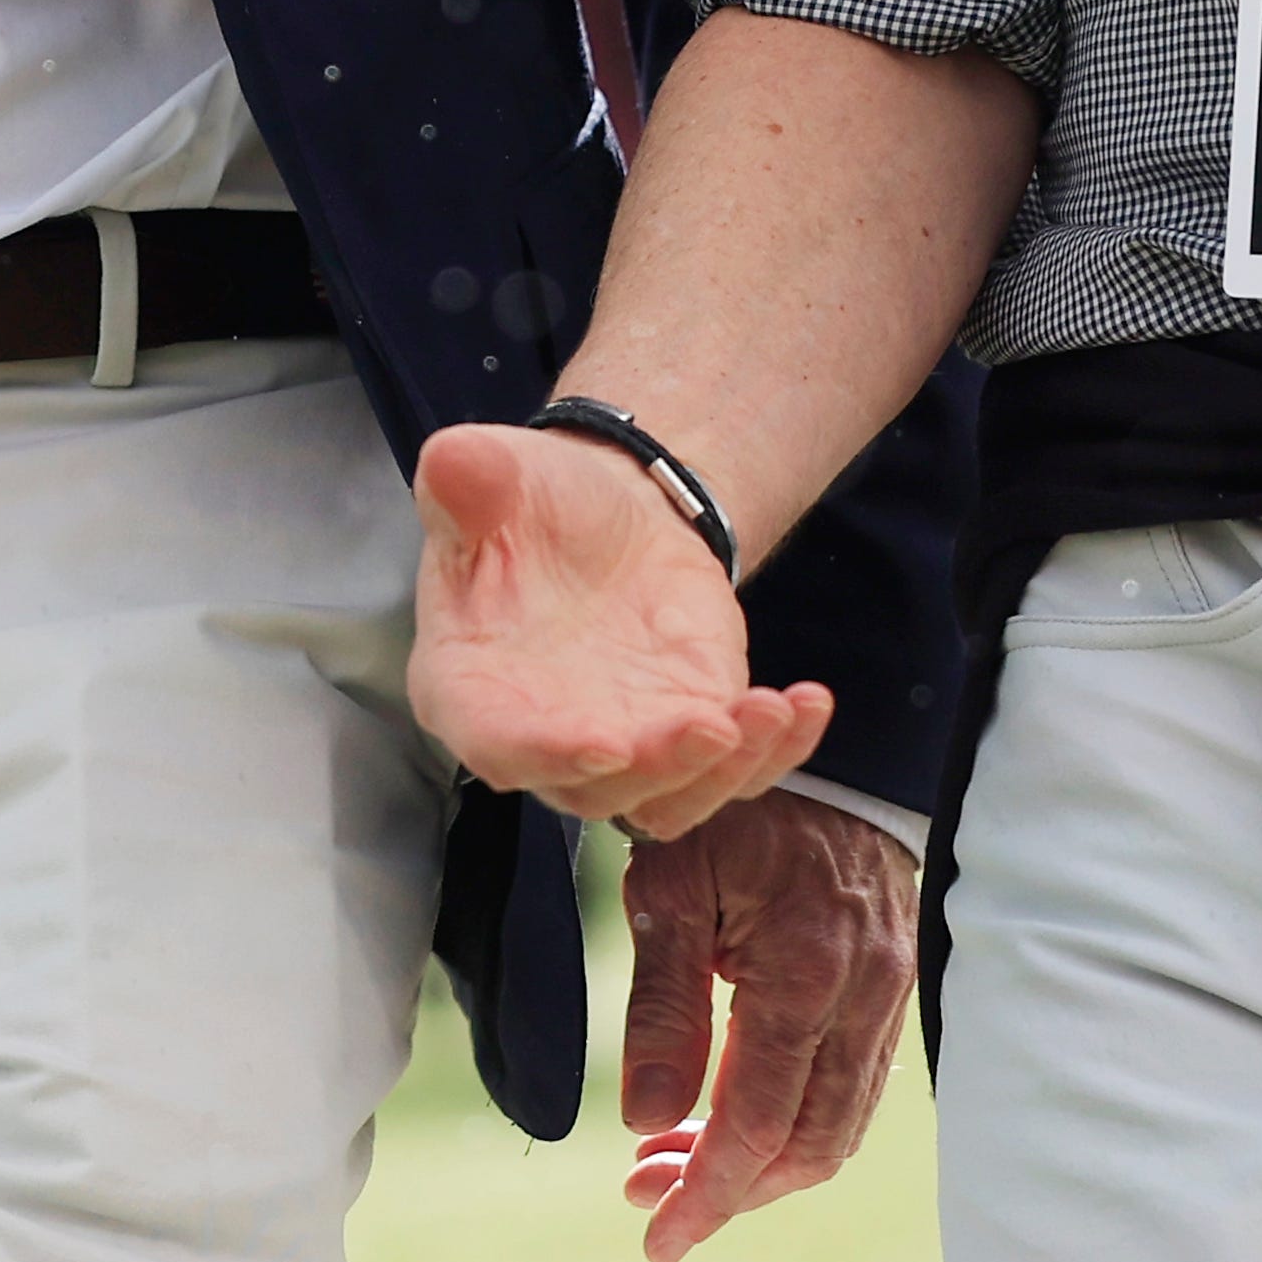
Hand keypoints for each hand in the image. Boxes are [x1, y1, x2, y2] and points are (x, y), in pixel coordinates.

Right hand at [406, 418, 831, 837]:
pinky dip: (776, 752)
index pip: (497, 743)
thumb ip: (469, 479)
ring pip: (670, 800)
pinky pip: (732, 772)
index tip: (605, 743)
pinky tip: (808, 704)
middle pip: (595, 789)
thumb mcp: (493, 475)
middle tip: (714, 723)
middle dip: (659, 766)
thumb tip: (453, 461)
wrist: (600, 512)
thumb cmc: (528, 505)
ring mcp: (620, 749)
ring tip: (772, 709)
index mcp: (469, 688)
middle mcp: (540, 740)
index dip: (546, 752)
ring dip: (724, 771)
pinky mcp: (686, 735)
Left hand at [612, 790, 915, 1259]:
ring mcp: (887, 997)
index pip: (758, 1124)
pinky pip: (854, 1091)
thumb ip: (662, 1007)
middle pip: (808, 1147)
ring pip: (837, 1129)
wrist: (827, 753)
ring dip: (761, 1167)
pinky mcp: (891, 993)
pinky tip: (735, 1119)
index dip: (708, 1193)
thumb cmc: (735, 810)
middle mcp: (862, 998)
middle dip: (730, 1191)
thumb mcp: (671, 887)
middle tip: (650, 1199)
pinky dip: (795, 1125)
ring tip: (677, 1165)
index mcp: (804, 973)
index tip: (659, 1237)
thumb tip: (646, 1121)